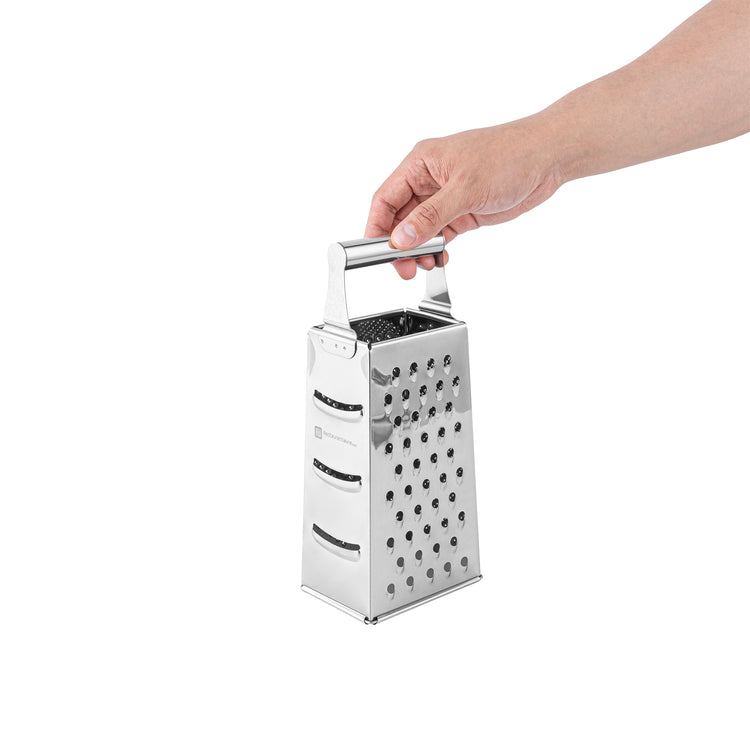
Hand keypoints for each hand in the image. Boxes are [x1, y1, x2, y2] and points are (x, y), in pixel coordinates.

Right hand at [364, 116, 563, 278]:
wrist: (548, 158)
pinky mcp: (462, 210)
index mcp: (421, 162)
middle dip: (400, 245)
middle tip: (404, 268)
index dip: (377, 227)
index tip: (375, 252)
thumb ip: (430, 217)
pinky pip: (439, 234)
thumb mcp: (464, 188)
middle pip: (399, 218)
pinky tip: (441, 259)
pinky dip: (437, 249)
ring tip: (426, 265)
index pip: (385, 198)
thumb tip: (402, 238)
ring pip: (418, 230)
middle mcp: (429, 179)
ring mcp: (445, 196)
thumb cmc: (510, 155)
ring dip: (419, 250)